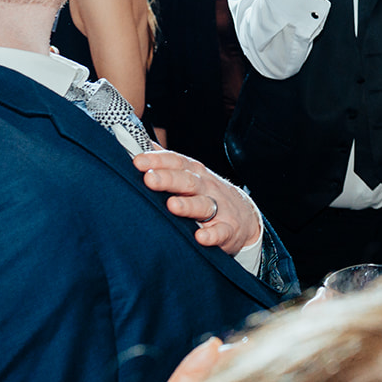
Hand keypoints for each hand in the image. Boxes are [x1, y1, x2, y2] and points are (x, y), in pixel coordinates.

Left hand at [135, 149, 261, 254]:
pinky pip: (221, 232)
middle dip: (168, 179)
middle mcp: (206, 188)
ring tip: (172, 205)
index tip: (138, 161)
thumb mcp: (189, 174)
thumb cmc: (207, 193)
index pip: (177, 162)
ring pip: (203, 205)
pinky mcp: (228, 230)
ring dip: (188, 205)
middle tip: (150, 179)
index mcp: (194, 173)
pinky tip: (201, 237)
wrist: (243, 216)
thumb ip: (165, 162)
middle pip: (188, 181)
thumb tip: (137, 144)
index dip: (158, 160)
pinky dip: (212, 235)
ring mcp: (219, 208)